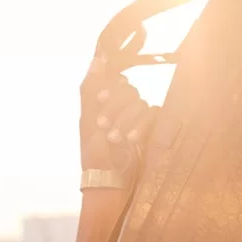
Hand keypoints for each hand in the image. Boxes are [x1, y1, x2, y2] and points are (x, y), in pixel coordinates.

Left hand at [78, 56, 152, 176]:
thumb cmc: (94, 154)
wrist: (110, 181)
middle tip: (104, 126)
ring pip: (140, 103)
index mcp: (107, 103)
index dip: (109, 88)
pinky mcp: (154, 129)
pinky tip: (132, 139)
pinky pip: (153, 116)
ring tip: (115, 139)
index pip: (114, 81)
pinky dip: (142, 126)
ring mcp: (139, 118)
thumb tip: (97, 59)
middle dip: (115, 108)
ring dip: (126, 120)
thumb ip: (90, 89)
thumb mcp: (88, 121)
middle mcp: (123, 108)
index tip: (100, 100)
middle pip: (127, 91)